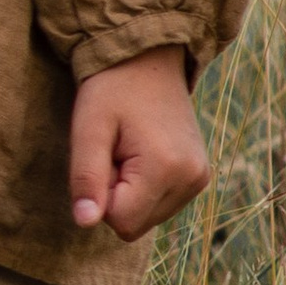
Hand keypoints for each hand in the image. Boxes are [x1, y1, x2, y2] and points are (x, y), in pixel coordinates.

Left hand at [69, 47, 208, 239]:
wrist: (148, 60)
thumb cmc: (112, 90)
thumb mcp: (88, 129)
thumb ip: (87, 178)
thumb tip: (85, 222)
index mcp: (167, 168)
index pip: (121, 221)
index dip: (101, 195)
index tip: (104, 156)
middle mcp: (192, 179)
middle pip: (135, 225)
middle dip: (116, 195)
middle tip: (115, 151)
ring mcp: (199, 179)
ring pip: (147, 217)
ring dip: (129, 191)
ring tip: (128, 149)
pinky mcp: (199, 175)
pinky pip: (160, 204)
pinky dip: (144, 187)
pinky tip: (143, 152)